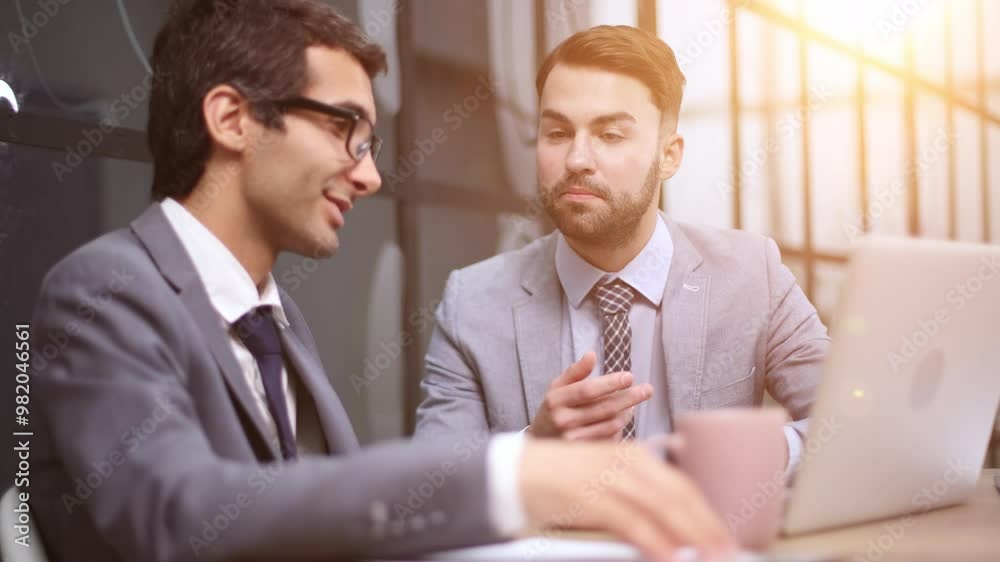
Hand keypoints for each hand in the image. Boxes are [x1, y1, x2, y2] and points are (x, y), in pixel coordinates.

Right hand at [519, 439, 736, 560]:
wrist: (514, 472)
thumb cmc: (558, 482)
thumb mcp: (603, 480)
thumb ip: (634, 496)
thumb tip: (669, 529)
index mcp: (632, 455)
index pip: (681, 485)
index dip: (706, 513)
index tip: (724, 538)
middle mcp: (626, 461)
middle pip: (679, 496)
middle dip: (707, 528)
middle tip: (727, 552)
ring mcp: (608, 476)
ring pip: (663, 507)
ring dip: (691, 537)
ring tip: (709, 558)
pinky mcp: (590, 495)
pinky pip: (633, 522)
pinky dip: (656, 542)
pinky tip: (671, 557)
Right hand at [528, 352, 652, 439]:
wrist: (540, 442)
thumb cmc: (553, 409)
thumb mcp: (557, 387)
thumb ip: (575, 371)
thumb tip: (592, 354)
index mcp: (556, 400)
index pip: (588, 390)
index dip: (611, 383)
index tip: (630, 376)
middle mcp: (563, 421)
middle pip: (604, 408)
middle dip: (630, 398)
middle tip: (648, 389)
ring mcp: (573, 440)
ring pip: (611, 425)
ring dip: (627, 412)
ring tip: (634, 403)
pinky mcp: (583, 453)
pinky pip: (610, 439)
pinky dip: (620, 428)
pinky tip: (623, 418)